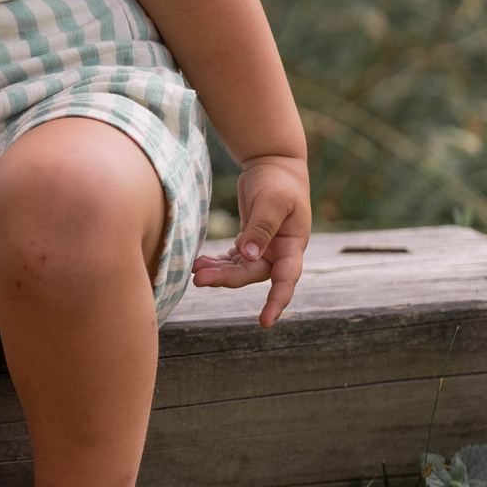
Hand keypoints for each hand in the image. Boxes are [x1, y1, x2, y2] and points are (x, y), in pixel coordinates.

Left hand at [189, 154, 310, 326]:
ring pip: (238, 269)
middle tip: (199, 279)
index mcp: (292, 246)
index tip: (265, 322)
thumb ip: (261, 228)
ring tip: (194, 270)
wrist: (273, 164)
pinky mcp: (248, 241)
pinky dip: (215, 262)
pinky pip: (231, 259)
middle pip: (252, 274)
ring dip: (217, 272)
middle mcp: (278, 253)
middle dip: (226, 279)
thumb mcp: (272, 201)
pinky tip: (198, 262)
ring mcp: (263, 249)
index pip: (286, 280)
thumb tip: (249, 255)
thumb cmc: (278, 181)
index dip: (276, 301)